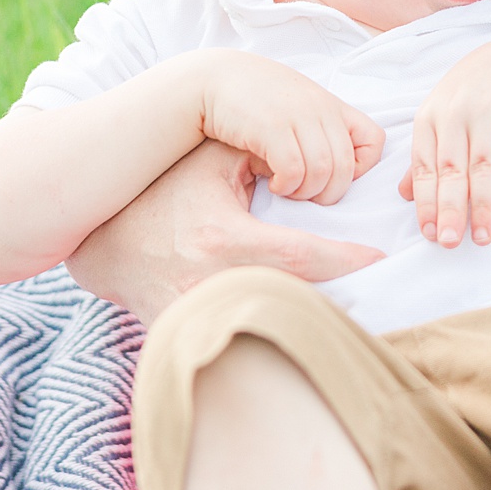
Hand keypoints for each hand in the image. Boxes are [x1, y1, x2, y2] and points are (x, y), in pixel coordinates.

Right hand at [64, 139, 385, 324]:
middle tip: (380, 284)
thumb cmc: (166, 193)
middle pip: (298, 299)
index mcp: (222, 240)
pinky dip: (279, 330)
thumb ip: (262, 149)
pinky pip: (248, 340)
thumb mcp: (209, 160)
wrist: (110, 246)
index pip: (302, 256)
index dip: (348, 260)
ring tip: (356, 304)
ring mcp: (201, 320)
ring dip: (315, 315)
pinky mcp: (195, 339)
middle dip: (343, 294)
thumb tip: (318, 151)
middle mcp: (212, 286)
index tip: (379, 256)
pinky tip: (307, 323)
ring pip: (275, 324)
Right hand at [197, 51, 384, 203]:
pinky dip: (288, 186)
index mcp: (331, 105)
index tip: (334, 175)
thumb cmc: (254, 99)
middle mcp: (320, 108)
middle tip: (306, 195)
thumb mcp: (297, 106)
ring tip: (288, 190)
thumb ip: (320, 127)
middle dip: (329, 193)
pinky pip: (294, 169)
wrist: (212, 79)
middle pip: (346, 166)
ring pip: (323, 171)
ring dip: (306, 192)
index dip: (362, 167)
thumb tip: (337, 167)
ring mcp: (297, 116)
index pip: (374, 140)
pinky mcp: (271, 127)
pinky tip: (274, 184)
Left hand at [400, 39, 490, 247]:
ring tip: (483, 236)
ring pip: (483, 165)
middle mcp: (456, 113)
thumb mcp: (440, 117)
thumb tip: (403, 195)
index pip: (424, 166)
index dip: (426, 201)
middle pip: (451, 169)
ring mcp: (489, 110)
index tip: (429, 233)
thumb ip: (425, 156)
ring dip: (483, 204)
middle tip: (449, 242)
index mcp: (430, 118)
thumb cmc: (472, 94)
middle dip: (450, 208)